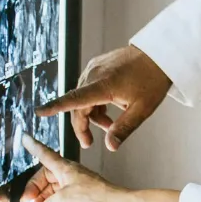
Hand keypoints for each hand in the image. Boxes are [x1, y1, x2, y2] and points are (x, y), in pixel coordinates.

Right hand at [20, 134, 125, 201]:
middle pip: (45, 179)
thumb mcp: (62, 200)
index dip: (34, 147)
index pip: (45, 154)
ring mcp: (74, 188)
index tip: (25, 138)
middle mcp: (69, 176)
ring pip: (52, 194)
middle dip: (35, 192)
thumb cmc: (96, 197)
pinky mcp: (79, 200)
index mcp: (65, 168)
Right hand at [36, 45, 171, 150]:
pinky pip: (89, 88)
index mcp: (103, 85)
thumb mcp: (143, 109)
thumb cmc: (154, 80)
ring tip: (110, 125)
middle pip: (77, 104)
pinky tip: (111, 110)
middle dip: (82, 125)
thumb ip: (124, 128)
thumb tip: (110, 147)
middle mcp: (94, 74)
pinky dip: (95, 102)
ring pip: (83, 97)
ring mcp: (96, 68)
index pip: (74, 99)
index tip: (39, 112)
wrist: (161, 54)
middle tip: (90, 143)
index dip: (55, 107)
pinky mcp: (99, 65)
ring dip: (91, 114)